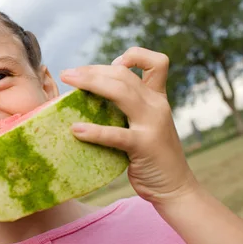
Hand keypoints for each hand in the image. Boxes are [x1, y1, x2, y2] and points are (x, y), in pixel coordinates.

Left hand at [60, 46, 198, 205]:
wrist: (175, 188)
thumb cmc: (151, 155)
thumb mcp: (144, 124)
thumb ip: (128, 107)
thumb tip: (91, 94)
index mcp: (157, 98)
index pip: (156, 62)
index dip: (134, 55)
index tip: (112, 64)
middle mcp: (157, 105)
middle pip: (124, 75)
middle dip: (93, 70)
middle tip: (67, 74)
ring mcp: (152, 124)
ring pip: (121, 92)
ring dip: (91, 83)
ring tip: (67, 84)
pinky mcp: (144, 145)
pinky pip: (115, 134)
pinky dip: (93, 131)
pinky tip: (75, 130)